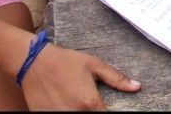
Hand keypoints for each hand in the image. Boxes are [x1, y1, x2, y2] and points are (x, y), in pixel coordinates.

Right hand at [21, 43, 139, 110]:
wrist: (33, 61)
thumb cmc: (65, 61)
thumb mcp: (93, 65)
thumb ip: (116, 78)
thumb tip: (136, 86)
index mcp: (90, 104)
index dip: (108, 113)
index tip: (105, 108)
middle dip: (93, 112)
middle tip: (87, 101)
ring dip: (79, 112)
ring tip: (74, 100)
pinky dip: (65, 112)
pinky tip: (64, 103)